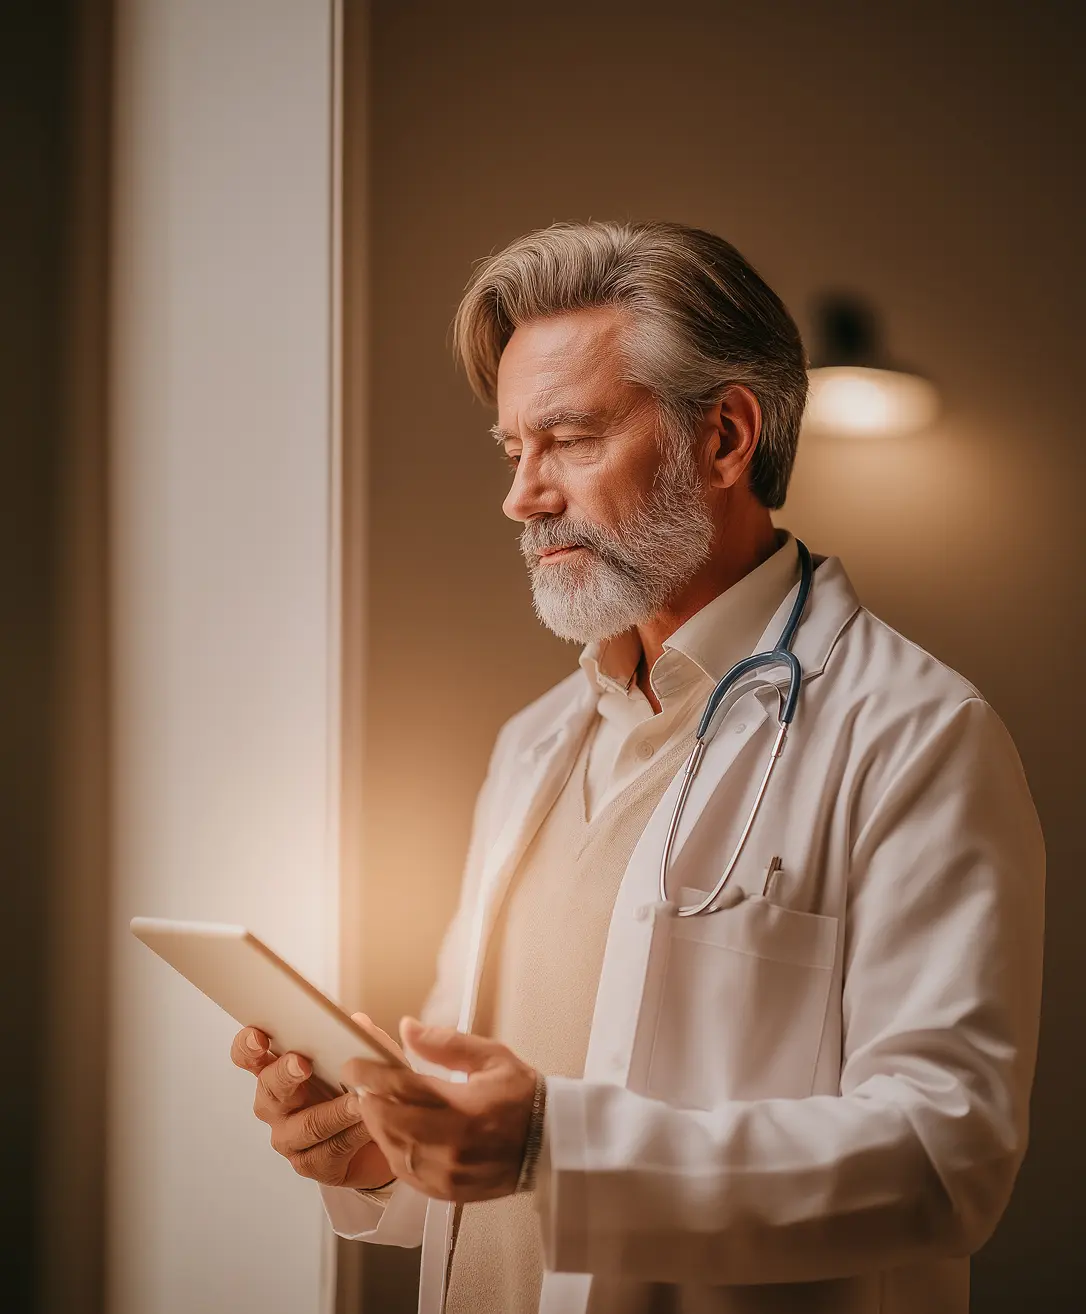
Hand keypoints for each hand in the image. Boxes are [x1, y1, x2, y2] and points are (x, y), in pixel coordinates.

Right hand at [229, 1013, 401, 1189]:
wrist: (389, 1131)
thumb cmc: (366, 1085)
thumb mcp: (370, 1055)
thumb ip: (363, 1038)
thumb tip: (357, 1022)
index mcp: (280, 1068)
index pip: (249, 1055)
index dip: (248, 1045)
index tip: (259, 1037)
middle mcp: (276, 1104)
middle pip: (269, 1088)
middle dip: (285, 1074)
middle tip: (302, 1063)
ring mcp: (289, 1137)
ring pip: (305, 1124)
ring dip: (334, 1111)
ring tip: (358, 1100)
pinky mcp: (311, 1164)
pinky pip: (330, 1149)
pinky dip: (353, 1133)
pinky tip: (369, 1123)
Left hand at [342, 1018, 538, 1202]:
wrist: (551, 1144)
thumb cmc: (523, 1096)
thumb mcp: (492, 1057)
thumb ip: (446, 1043)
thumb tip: (407, 1028)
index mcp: (466, 1109)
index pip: (404, 1088)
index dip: (373, 1074)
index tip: (355, 1062)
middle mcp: (454, 1147)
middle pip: (390, 1122)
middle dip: (368, 1099)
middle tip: (360, 1082)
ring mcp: (448, 1174)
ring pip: (392, 1149)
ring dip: (377, 1125)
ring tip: (374, 1103)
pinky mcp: (446, 1192)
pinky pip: (405, 1173)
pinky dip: (393, 1149)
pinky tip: (394, 1132)